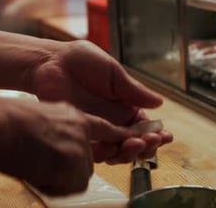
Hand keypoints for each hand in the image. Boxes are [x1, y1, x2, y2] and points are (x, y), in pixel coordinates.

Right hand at [0, 99, 132, 195]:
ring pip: (78, 176)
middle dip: (68, 169)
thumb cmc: (10, 123)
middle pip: (87, 162)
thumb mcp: (43, 119)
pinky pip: (70, 186)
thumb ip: (60, 132)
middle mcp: (82, 130)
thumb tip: (61, 150)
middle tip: (44, 161)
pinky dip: (53, 185)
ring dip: (59, 177)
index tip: (141, 140)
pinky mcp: (74, 161)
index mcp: (75, 117)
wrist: (0, 126)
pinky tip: (37, 170)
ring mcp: (80, 146)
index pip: (107, 129)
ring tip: (36, 163)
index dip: (123, 137)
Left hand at [32, 40, 172, 162]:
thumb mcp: (113, 73)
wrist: (51, 61)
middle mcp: (112, 121)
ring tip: (134, 144)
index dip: (156, 134)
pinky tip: (111, 147)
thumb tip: (159, 102)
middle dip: (146, 147)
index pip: (145, 127)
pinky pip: (92, 151)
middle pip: (134, 144)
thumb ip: (133, 90)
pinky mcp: (78, 133)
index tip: (165, 136)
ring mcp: (95, 129)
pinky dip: (104, 153)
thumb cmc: (82, 61)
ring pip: (115, 151)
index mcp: (124, 106)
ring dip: (128, 153)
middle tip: (150, 142)